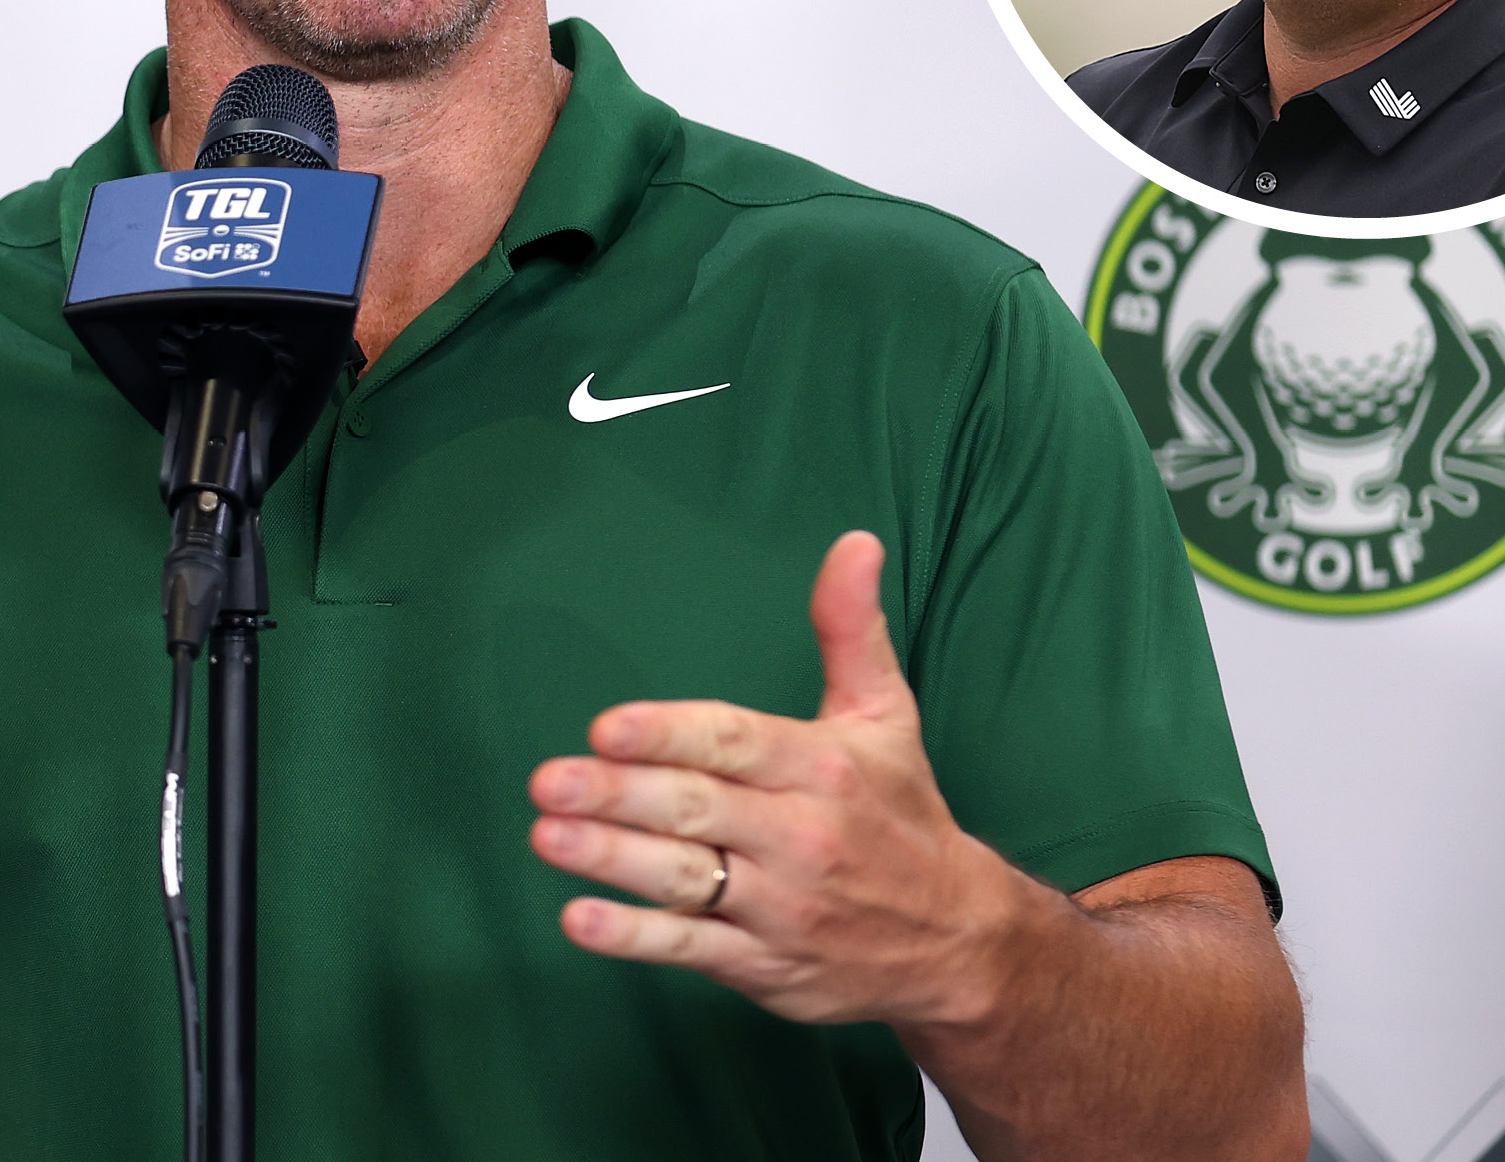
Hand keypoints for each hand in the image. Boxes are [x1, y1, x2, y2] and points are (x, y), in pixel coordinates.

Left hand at [525, 530, 1041, 1025]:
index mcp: (822, 768)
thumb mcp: (885, 717)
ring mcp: (780, 905)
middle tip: (547, 780)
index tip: (606, 727)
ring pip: (684, 878)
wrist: (958, 942)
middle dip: (617, 794)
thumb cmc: (903, 815)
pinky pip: (690, 947)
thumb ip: (851, 629)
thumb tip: (854, 541)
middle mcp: (801, 836)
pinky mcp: (763, 963)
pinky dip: (635, 937)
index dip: (668, 734)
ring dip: (611, 860)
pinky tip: (580, 917)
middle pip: (696, 809)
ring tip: (547, 836)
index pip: (734, 742)